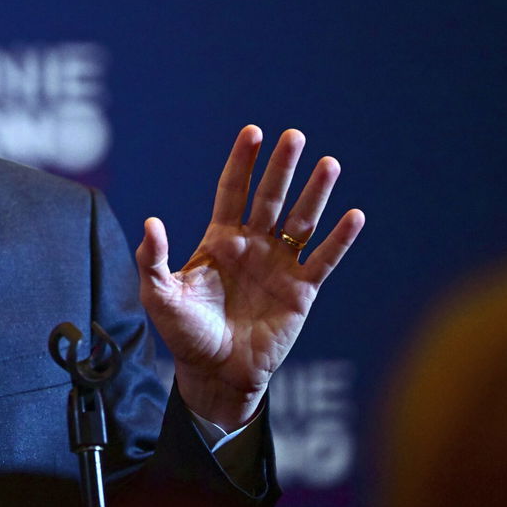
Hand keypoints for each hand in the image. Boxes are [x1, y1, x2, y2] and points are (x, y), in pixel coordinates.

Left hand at [136, 126, 363, 428]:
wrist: (216, 374)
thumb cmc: (185, 334)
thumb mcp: (159, 296)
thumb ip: (154, 260)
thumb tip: (152, 223)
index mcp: (219, 240)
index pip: (232, 190)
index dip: (242, 162)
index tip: (253, 132)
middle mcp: (252, 246)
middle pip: (269, 197)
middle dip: (281, 167)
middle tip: (294, 135)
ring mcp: (278, 266)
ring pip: (301, 221)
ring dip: (315, 193)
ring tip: (329, 163)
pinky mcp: (300, 291)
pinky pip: (323, 260)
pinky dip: (339, 239)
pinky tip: (354, 215)